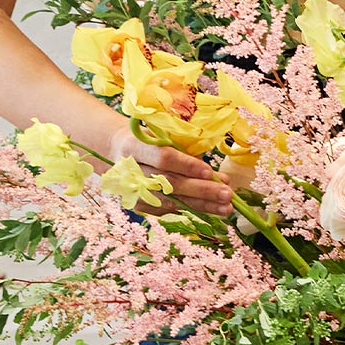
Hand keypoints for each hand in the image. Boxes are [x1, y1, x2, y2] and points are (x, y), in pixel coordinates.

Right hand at [104, 129, 232, 215]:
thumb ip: (182, 150)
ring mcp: (133, 192)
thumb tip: (213, 173)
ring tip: (226, 208)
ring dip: (202, 205)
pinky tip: (211, 209)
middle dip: (201, 190)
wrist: (117, 153)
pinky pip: (169, 208)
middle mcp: (131, 171)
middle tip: (227, 194)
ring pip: (172, 201)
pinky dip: (192, 208)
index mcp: (134, 146)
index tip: (209, 171)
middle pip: (170, 183)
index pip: (163, 158)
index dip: (186, 165)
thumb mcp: (159, 135)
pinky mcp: (139, 205)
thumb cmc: (147, 139)